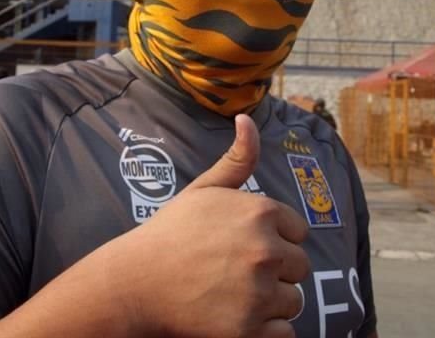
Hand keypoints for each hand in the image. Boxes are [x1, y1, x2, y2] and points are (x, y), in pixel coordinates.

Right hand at [108, 114, 309, 337]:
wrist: (134, 283)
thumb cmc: (170, 234)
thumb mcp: (204, 191)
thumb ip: (236, 159)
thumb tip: (247, 118)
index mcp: (261, 213)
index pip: (298, 233)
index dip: (274, 241)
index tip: (242, 248)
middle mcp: (265, 250)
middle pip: (300, 268)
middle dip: (275, 273)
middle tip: (236, 274)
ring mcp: (258, 292)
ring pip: (293, 302)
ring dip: (271, 304)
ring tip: (233, 296)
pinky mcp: (248, 330)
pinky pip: (284, 335)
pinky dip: (266, 333)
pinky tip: (237, 319)